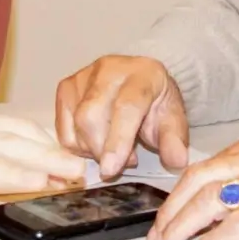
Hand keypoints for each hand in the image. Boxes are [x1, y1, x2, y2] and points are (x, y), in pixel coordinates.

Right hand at [55, 55, 188, 178]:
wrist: (140, 81)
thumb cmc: (155, 103)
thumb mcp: (173, 120)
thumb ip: (175, 140)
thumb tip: (176, 161)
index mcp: (143, 73)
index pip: (126, 106)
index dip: (117, 141)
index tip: (110, 170)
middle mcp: (109, 68)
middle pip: (91, 115)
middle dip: (101, 150)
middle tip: (121, 164)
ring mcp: (84, 76)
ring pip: (75, 122)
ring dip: (91, 149)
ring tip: (112, 151)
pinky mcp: (67, 87)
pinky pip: (63, 127)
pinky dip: (77, 145)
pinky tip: (95, 143)